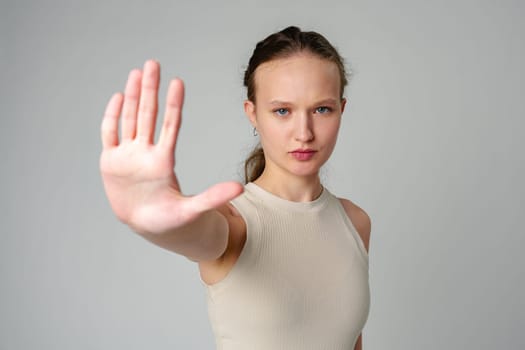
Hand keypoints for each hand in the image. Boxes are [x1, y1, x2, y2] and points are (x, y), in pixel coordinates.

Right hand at [99, 60, 242, 234]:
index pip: (170, 126)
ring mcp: (128, 156)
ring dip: (132, 96)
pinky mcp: (111, 163)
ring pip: (129, 119)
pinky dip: (112, 117)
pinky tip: (118, 97)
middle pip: (147, 115)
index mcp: (164, 161)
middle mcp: (146, 153)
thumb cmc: (172, 220)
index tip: (178, 82)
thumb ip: (213, 198)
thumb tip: (240, 190)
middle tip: (153, 63)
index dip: (173, 104)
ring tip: (137, 73)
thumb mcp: (192, 210)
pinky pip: (110, 135)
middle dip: (150, 89)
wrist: (147, 227)